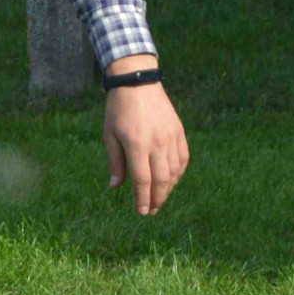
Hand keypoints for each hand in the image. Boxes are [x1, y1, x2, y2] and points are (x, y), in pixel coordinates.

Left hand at [103, 65, 188, 215]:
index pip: (143, 180)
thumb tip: (116, 187)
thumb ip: (115, 162)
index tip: (142, 212)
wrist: (137, 82)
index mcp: (137, 144)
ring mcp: (171, 137)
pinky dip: (178, 173)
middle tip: (151, 211)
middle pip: (162, 180)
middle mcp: (157, 142)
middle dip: (157, 199)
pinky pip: (183, 159)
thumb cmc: (118, 110)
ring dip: (168, 189)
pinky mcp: (179, 132)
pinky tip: (171, 180)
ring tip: (159, 198)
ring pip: (175, 172)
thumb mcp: (110, 135)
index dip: (143, 199)